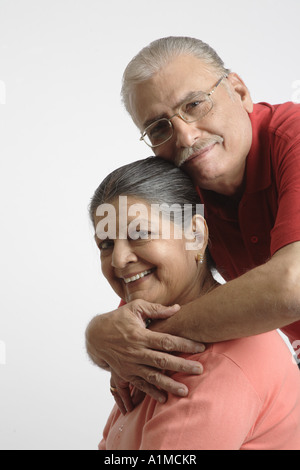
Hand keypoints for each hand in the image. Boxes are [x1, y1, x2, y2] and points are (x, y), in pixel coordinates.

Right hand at [85, 299, 204, 407]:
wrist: (95, 336)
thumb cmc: (118, 319)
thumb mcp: (135, 308)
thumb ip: (156, 309)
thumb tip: (177, 308)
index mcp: (140, 335)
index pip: (165, 341)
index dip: (184, 344)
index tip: (200, 346)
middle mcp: (135, 352)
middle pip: (162, 360)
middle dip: (182, 366)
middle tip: (199, 369)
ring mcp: (130, 365)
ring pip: (153, 377)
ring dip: (169, 384)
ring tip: (185, 391)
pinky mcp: (126, 374)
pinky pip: (140, 385)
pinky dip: (152, 393)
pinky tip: (165, 398)